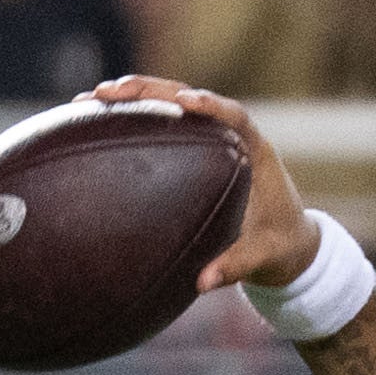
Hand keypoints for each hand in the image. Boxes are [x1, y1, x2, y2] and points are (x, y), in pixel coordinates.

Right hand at [90, 78, 323, 294]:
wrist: (286, 243)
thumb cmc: (279, 245)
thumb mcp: (263, 257)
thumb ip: (236, 266)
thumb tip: (202, 283)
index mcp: (255, 151)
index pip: (235, 116)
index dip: (210, 105)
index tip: (185, 100)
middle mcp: (229, 135)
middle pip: (188, 97)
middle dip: (149, 91)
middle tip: (109, 93)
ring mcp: (207, 136)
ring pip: (168, 103)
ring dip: (131, 98)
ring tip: (89, 99)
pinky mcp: (190, 146)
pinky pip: (159, 122)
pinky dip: (130, 117)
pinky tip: (93, 119)